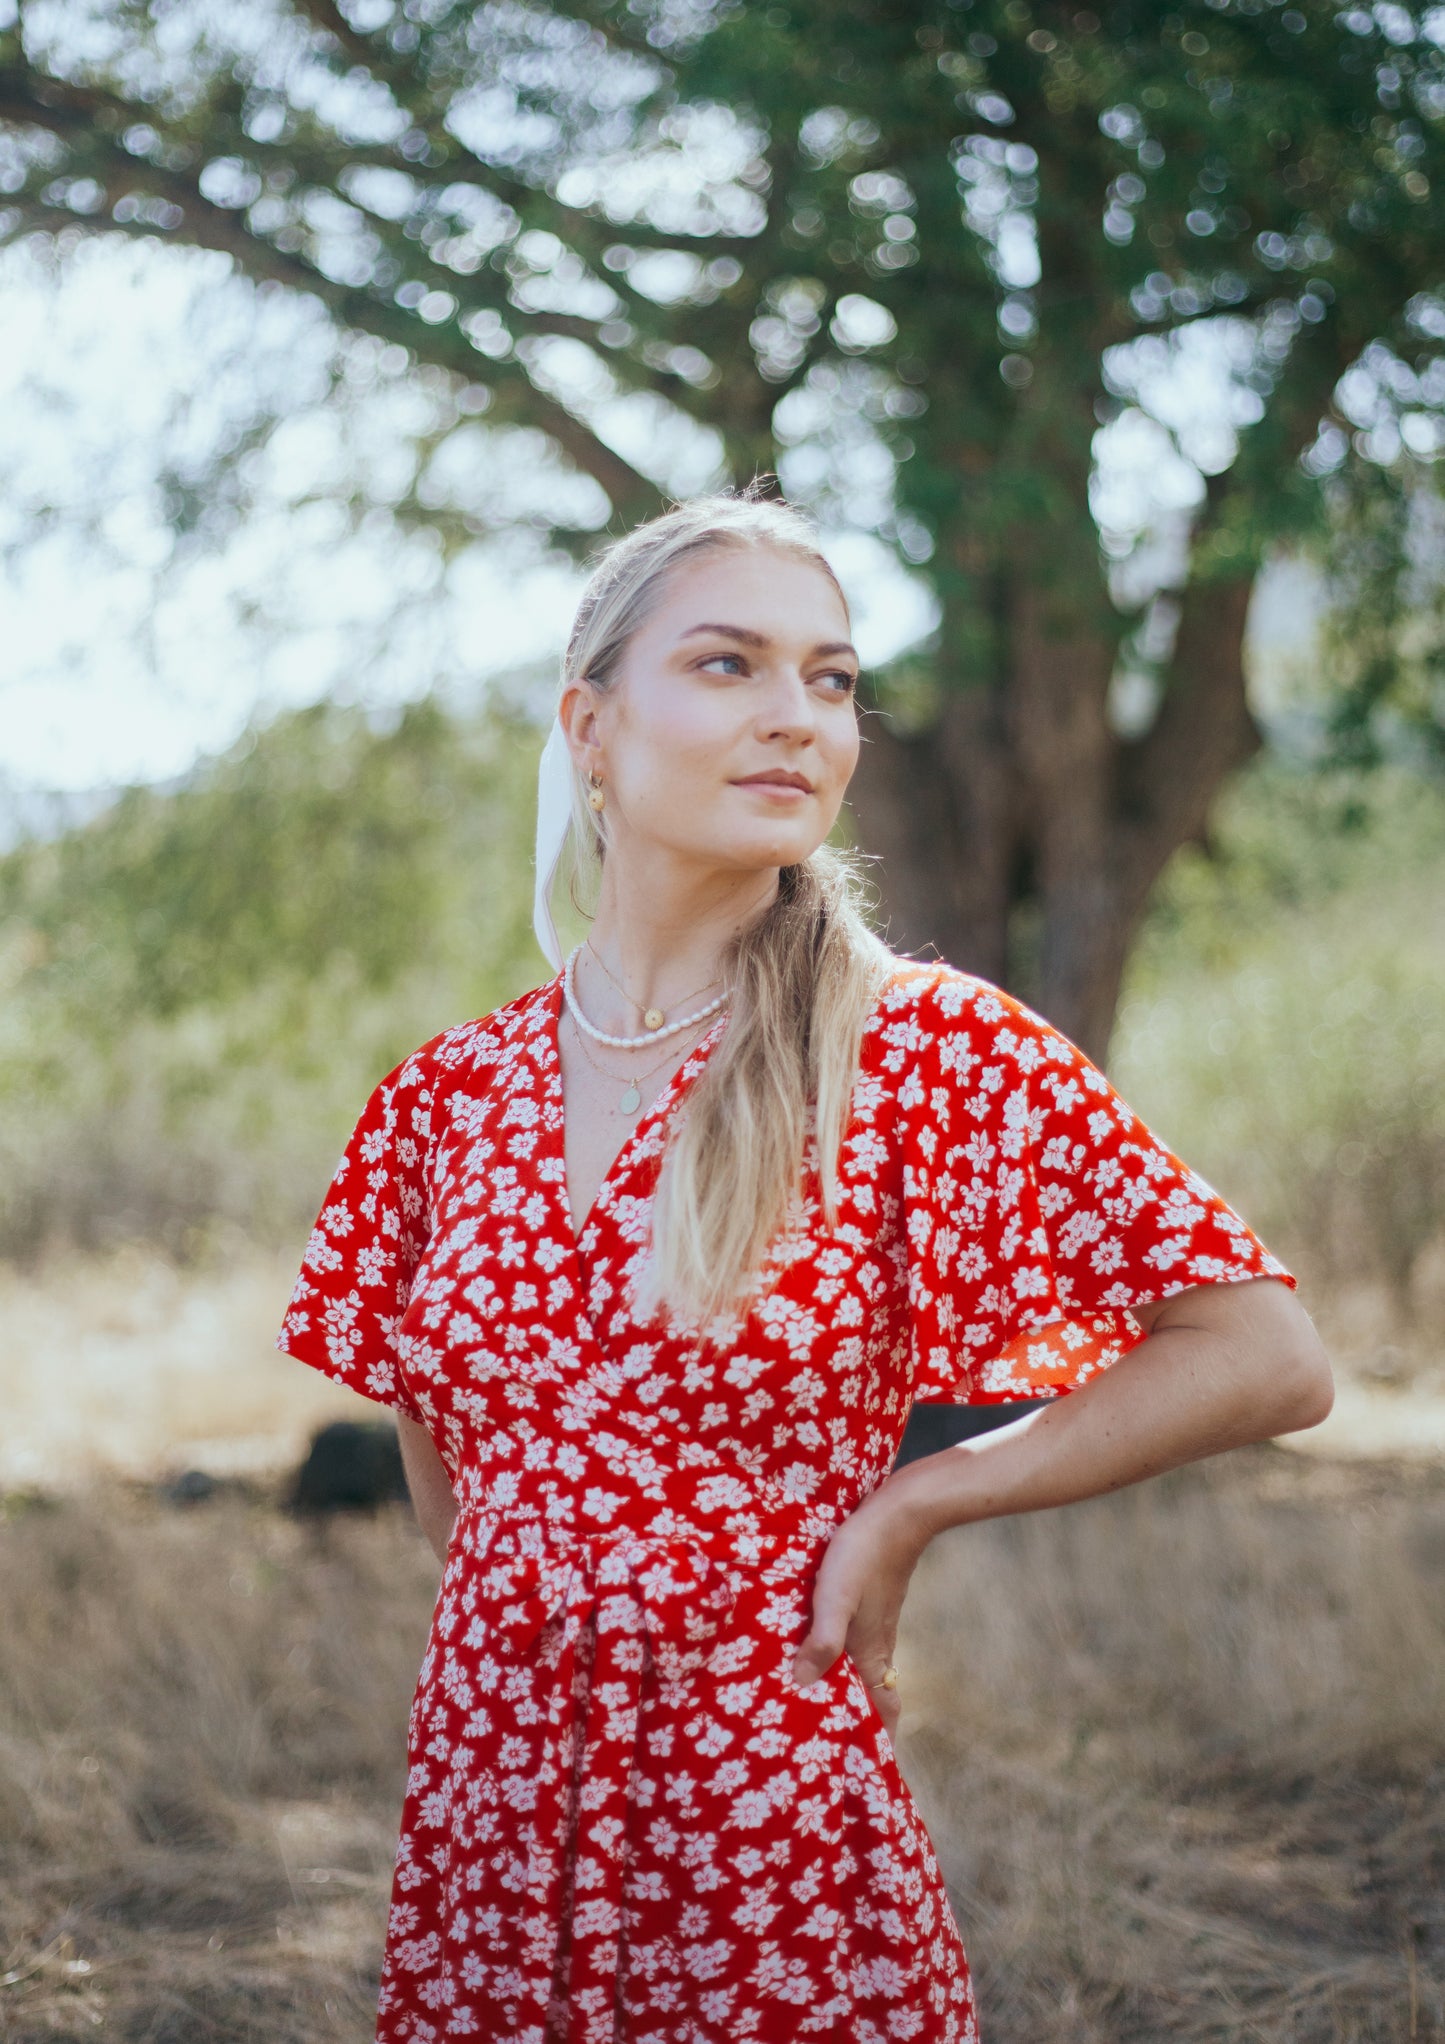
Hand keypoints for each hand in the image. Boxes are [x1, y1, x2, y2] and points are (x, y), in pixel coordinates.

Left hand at [790, 1479, 932, 1750]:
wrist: (898, 1514)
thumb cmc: (863, 1556)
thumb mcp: (834, 1598)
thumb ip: (822, 1641)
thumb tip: (802, 1686)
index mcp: (872, 1654)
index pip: (883, 1712)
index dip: (878, 1743)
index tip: (866, 1772)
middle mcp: (877, 1647)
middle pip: (875, 1698)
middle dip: (861, 1725)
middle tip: (836, 1748)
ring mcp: (876, 1626)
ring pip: (867, 1672)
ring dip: (851, 1694)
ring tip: (823, 1709)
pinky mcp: (870, 1605)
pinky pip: (860, 1648)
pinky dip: (846, 1663)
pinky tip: (824, 1655)